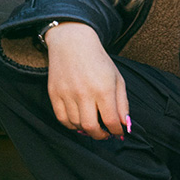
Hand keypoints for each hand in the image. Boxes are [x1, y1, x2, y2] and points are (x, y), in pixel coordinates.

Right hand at [44, 22, 128, 139]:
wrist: (72, 43)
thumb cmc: (98, 61)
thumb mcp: (117, 79)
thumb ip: (123, 104)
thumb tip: (125, 125)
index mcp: (103, 89)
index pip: (110, 121)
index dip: (116, 131)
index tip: (118, 132)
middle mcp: (84, 93)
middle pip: (91, 127)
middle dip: (101, 135)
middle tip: (105, 133)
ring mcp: (67, 94)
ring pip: (76, 125)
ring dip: (86, 130)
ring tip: (93, 124)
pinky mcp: (54, 94)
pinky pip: (62, 119)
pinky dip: (71, 125)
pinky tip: (79, 121)